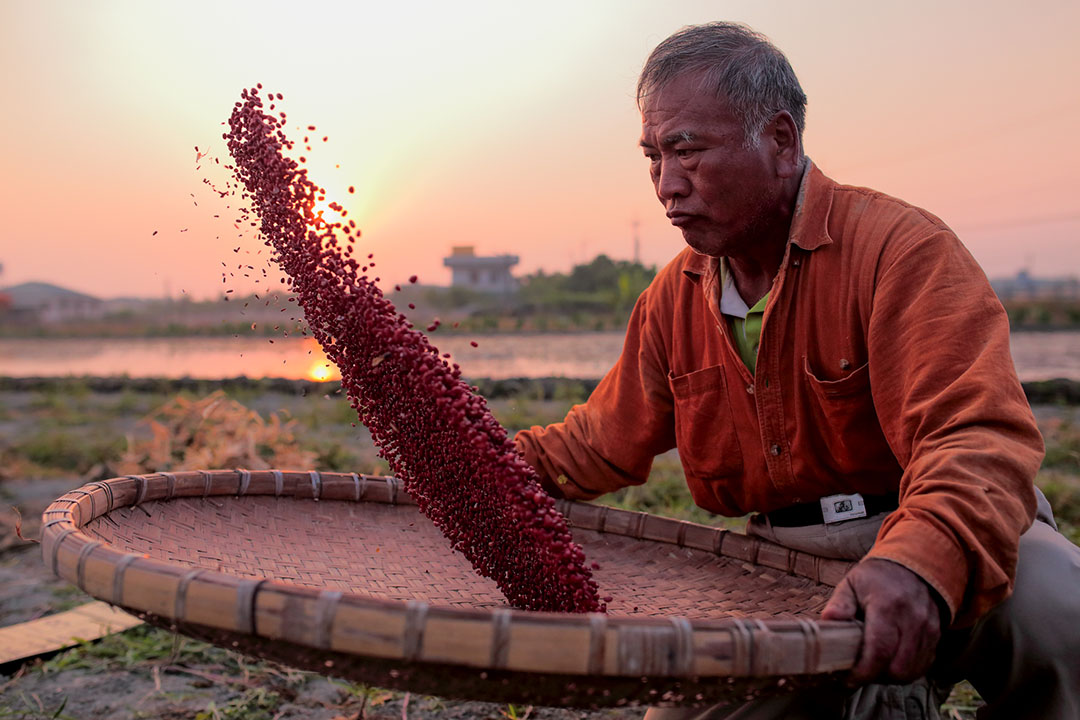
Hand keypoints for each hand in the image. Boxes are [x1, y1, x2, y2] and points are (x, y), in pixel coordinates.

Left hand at [821, 558, 942, 684]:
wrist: (914, 566)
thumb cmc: (877, 578)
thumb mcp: (852, 583)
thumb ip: (840, 604)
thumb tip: (828, 621)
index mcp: (887, 606)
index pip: (879, 650)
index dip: (864, 672)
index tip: (848, 680)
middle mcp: (912, 619)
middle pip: (897, 668)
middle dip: (876, 677)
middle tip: (859, 672)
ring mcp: (928, 629)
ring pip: (911, 671)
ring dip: (891, 677)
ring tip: (873, 667)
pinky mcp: (935, 637)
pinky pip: (923, 666)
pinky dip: (906, 671)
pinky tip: (890, 662)